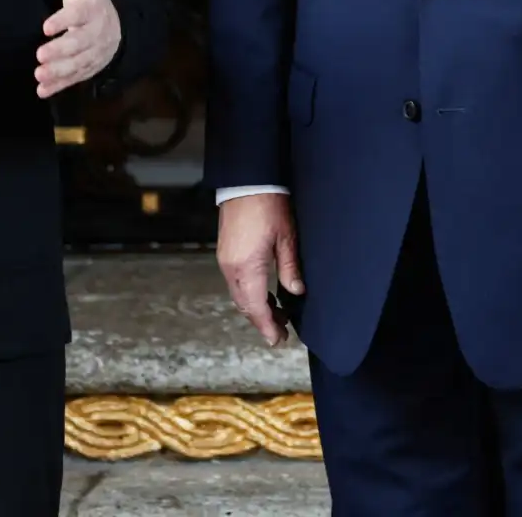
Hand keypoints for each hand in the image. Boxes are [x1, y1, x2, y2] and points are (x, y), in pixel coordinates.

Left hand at [36, 0, 121, 97]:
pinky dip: (59, 86)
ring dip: (58, 71)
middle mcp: (95, 33)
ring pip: (77, 64)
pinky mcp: (87, 68)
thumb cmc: (91, 2)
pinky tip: (42, 91)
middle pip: (79, 44)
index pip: (78, 15)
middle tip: (40, 55)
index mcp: (92, 10)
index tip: (46, 26)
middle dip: (60, 51)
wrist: (117, 28)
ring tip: (39, 74)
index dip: (63, 21)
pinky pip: (74, 79)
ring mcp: (93, 53)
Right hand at [216, 193, 303, 347]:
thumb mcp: (287, 237)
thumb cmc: (269, 205)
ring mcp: (226, 260)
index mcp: (247, 267)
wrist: (247, 182)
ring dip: (256, 308)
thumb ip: (290, 268)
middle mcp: (231, 267)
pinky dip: (249, 294)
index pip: (256, 307)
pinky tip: (265, 294)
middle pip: (245, 305)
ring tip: (277, 314)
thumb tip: (296, 291)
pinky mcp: (226, 253)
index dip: (268, 326)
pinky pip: (236, 282)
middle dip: (262, 321)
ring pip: (239, 295)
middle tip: (281, 332)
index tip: (278, 340)